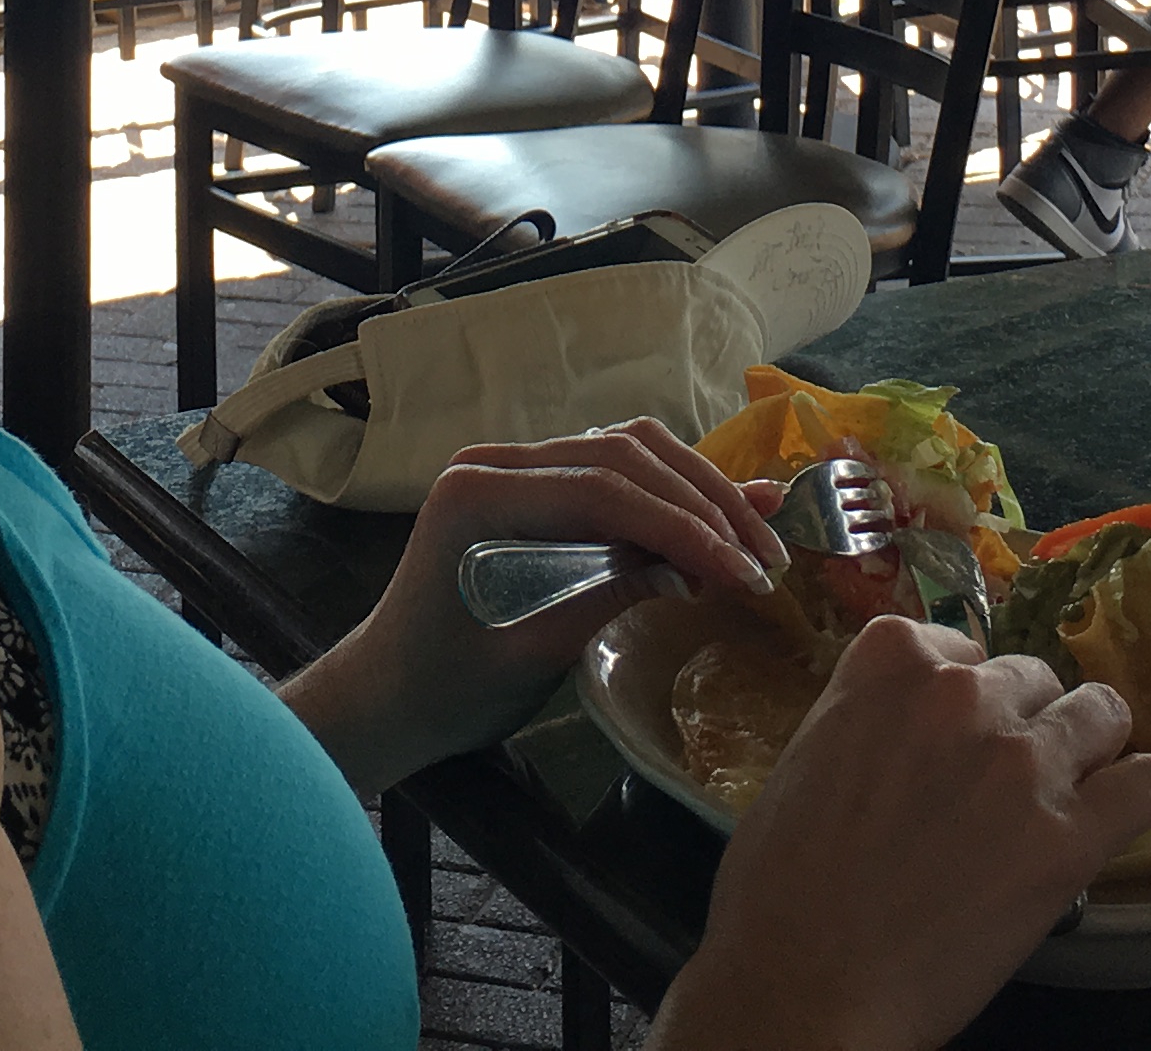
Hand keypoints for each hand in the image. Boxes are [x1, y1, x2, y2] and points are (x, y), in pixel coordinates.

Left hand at [279, 421, 780, 797]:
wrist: (385, 698)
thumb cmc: (443, 691)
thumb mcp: (531, 658)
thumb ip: (611, 599)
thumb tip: (703, 569)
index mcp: (478, 495)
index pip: (603, 490)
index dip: (684, 527)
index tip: (744, 573)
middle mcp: (495, 461)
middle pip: (624, 456)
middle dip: (704, 506)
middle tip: (765, 561)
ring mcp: (515, 468)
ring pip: (628, 452)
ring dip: (697, 493)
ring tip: (756, 542)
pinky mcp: (534, 487)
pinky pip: (613, 474)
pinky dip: (671, 496)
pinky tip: (722, 521)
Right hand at [653, 618, 1150, 1050]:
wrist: (806, 984)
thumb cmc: (781, 888)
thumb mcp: (810, 756)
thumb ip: (872, 716)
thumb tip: (913, 730)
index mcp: (891, 661)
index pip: (962, 647)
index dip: (960, 698)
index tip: (947, 742)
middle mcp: (965, 694)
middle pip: (1033, 678)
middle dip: (1019, 725)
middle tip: (993, 789)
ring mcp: (1023, 761)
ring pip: (1101, 714)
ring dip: (1083, 752)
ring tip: (1058, 800)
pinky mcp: (1070, 836)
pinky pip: (1150, 783)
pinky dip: (1136, 798)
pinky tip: (1108, 824)